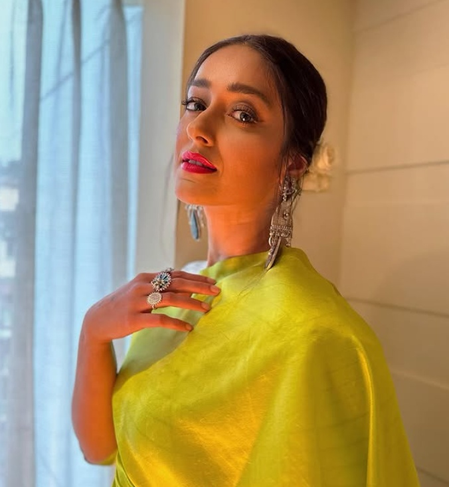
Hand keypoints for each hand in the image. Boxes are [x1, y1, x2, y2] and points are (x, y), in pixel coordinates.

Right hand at [82, 270, 219, 342]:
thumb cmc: (123, 305)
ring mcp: (137, 302)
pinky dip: (176, 323)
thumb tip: (184, 284)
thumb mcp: (139, 290)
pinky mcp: (134, 319)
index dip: (195, 277)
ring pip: (170, 299)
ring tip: (207, 309)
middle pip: (176, 283)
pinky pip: (159, 320)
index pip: (176, 274)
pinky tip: (188, 328)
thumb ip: (159, 286)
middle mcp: (142, 286)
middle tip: (217, 291)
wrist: (97, 321)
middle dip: (199, 287)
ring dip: (192, 303)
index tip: (212, 282)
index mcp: (146, 278)